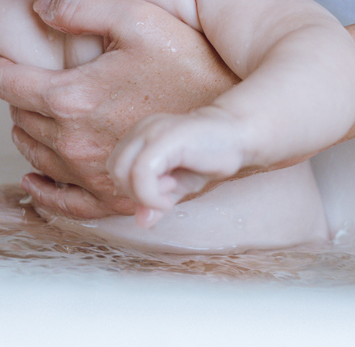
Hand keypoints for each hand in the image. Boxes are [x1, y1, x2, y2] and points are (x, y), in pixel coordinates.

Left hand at [0, 0, 236, 218]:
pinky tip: (36, 179)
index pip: (7, 84)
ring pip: (34, 156)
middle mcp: (75, 143)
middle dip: (20, 97)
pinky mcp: (114, 200)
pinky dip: (43, 190)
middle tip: (32, 81)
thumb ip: (81, 7)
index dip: (4, 66)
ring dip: (30, 133)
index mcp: (72, 98)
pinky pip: (63, 203)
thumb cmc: (192, 62)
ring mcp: (93, 177)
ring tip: (40, 114)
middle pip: (19, 118)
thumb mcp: (138, 18)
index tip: (11, 58)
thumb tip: (37, 4)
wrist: (240, 113)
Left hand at [107, 107, 246, 227]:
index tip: (160, 196)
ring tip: (172, 189)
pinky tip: (173, 190)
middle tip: (166, 195)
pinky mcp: (165, 138)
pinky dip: (151, 192)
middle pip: (115, 169)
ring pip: (124, 170)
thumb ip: (157, 200)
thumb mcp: (179, 184)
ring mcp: (151, 131)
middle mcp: (141, 130)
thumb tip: (142, 223)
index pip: (117, 168)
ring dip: (144, 192)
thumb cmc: (209, 156)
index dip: (132, 189)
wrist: (238, 135)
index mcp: (139, 137)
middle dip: (136, 192)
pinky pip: (141, 171)